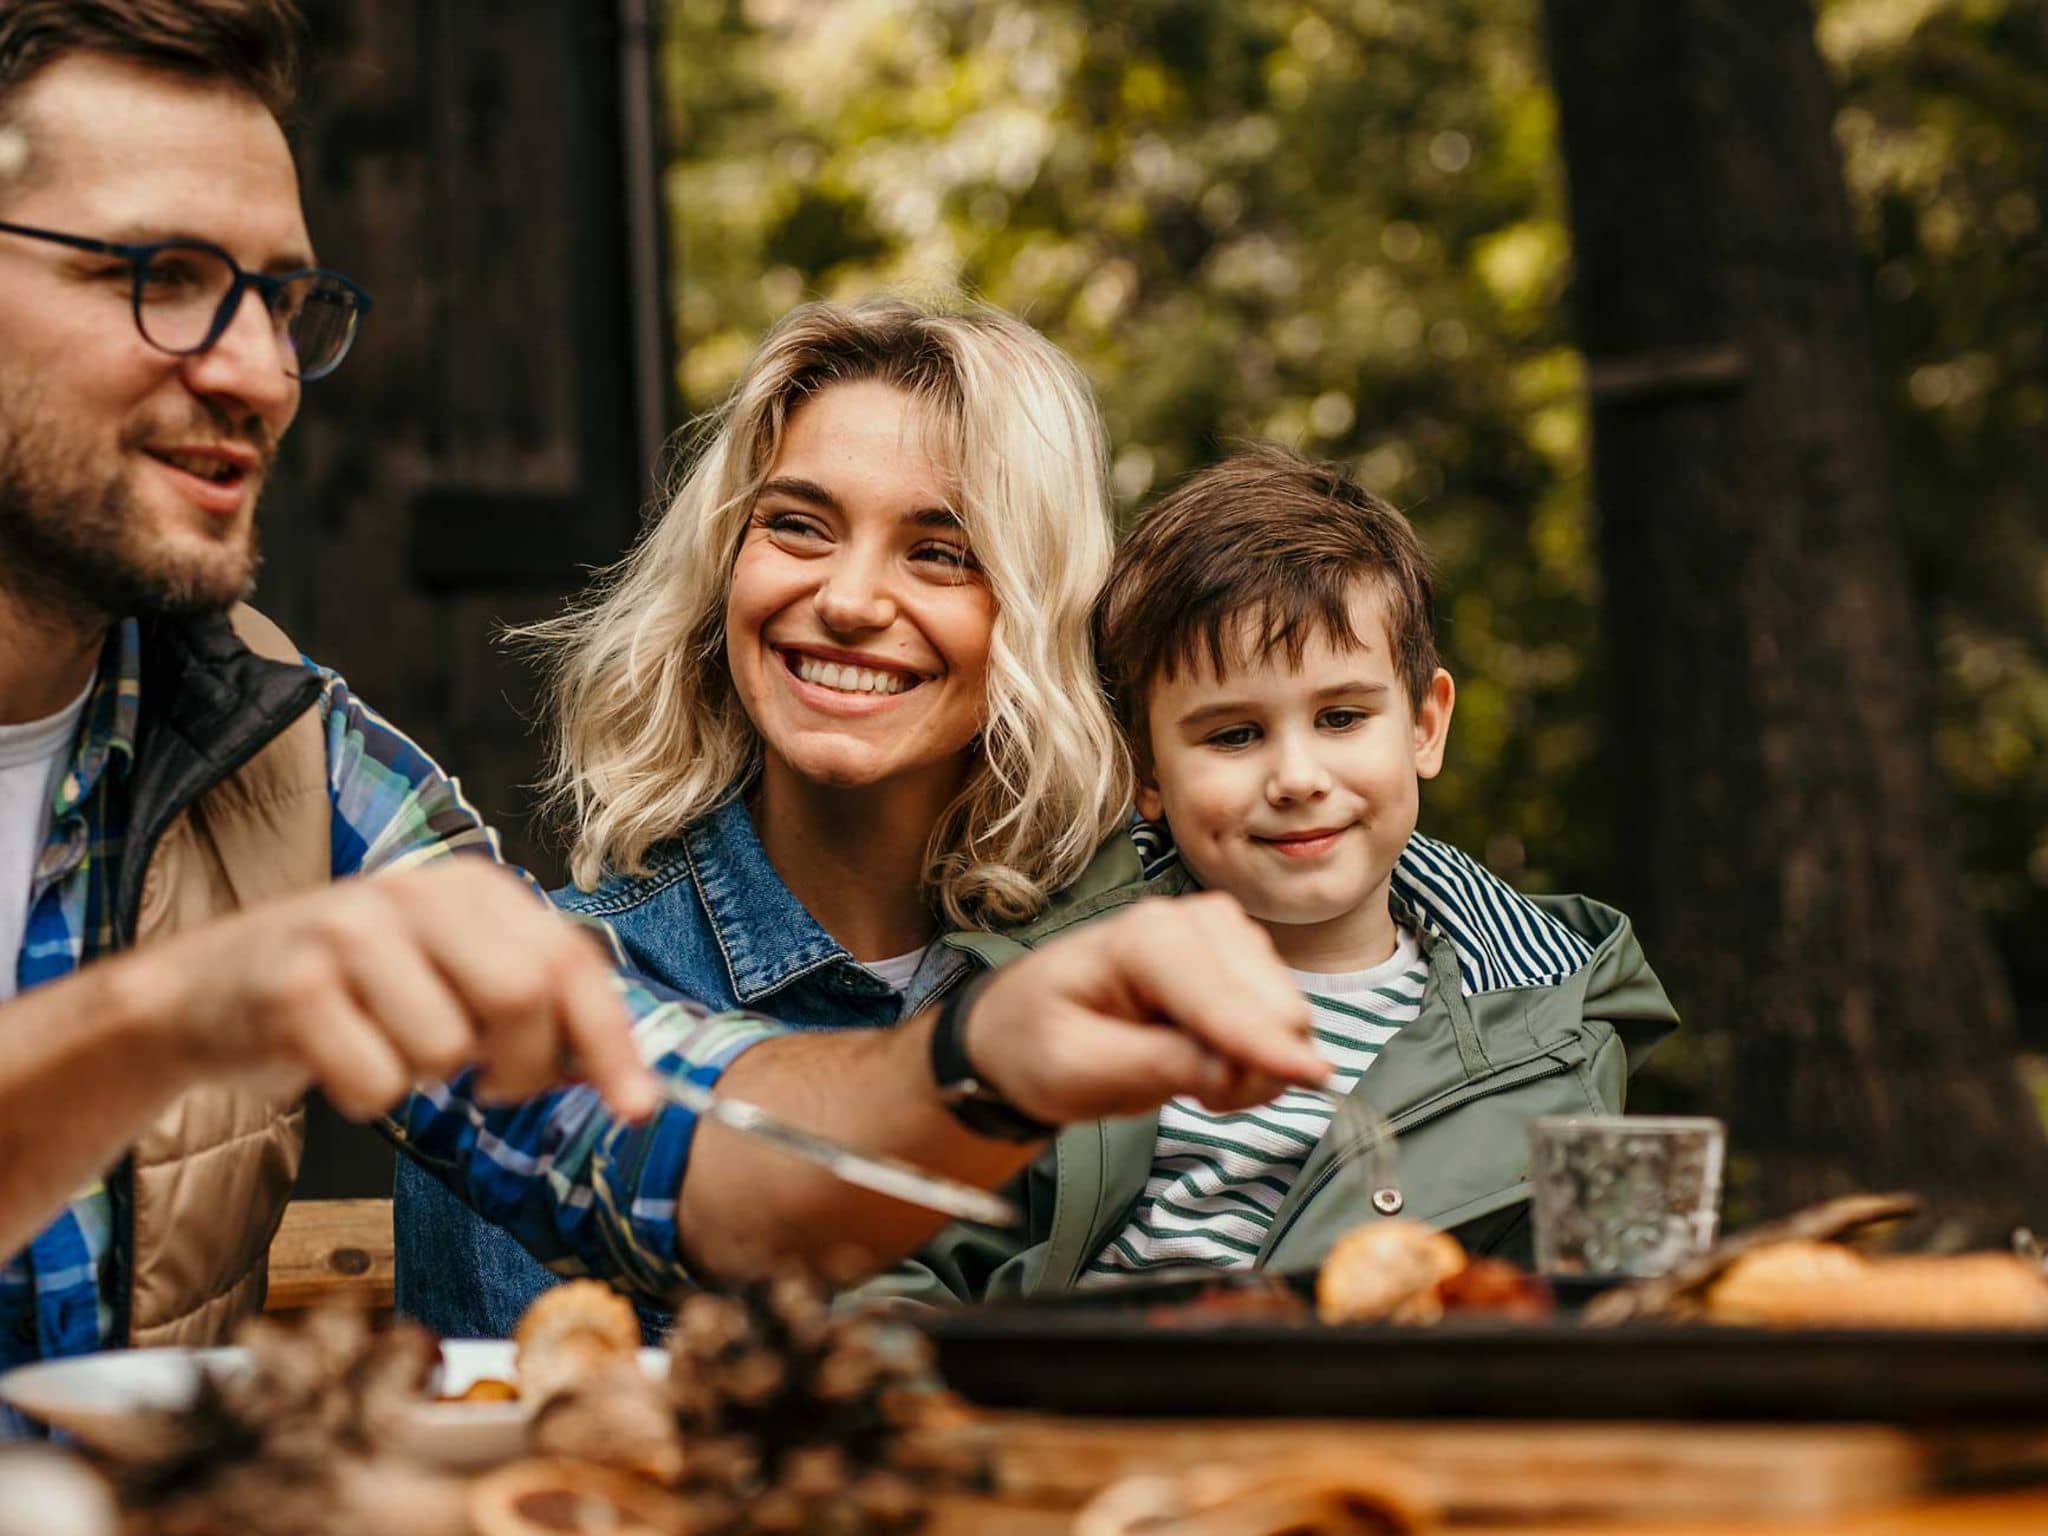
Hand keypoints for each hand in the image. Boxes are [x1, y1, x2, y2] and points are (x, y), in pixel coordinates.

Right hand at [137, 859, 657, 1121]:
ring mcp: (351, 932)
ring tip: (387, 1044)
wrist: (207, 991)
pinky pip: (377, 1082)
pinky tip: (338, 1058)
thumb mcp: (452, 974)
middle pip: (525, 998)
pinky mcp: (295, 985)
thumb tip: (620, 1074)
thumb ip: (533, 1007)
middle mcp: (418, 893)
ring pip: (447, 1049)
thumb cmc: (355, 993)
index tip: (637, 1107)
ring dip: (426, 1079)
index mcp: (474, 888)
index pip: (572, 963)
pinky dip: (367, 1095)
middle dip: (521, 1069)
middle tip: (486, 1085)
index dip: (611, 1042)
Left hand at [959, 892, 1328, 1125]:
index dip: (1264, 1046)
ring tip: (1187, 1074)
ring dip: (1255, 1063)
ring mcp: (1222, 935)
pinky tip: (1207, 1059)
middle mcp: (1192, 921)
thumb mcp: (1077, 1070)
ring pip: (1287, 1013)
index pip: (1222, 998)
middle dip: (1252, 1066)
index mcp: (1142, 939)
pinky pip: (1281, 1018)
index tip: (1312, 1081)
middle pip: (1272, 1004)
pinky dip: (1257, 1053)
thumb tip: (1235, 1071)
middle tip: (1195, 1098)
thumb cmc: (1038, 1041)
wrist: (1025, 1024)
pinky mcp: (1240, 958)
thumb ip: (1157, 1066)